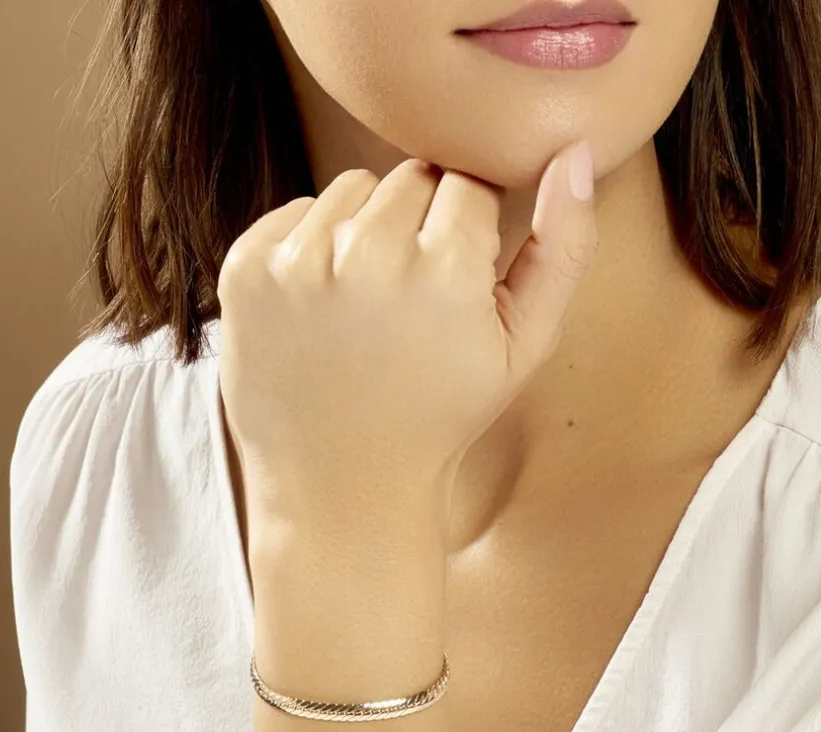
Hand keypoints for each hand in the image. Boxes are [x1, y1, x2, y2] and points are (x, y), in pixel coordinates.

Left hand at [216, 141, 597, 526]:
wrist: (342, 487)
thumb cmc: (441, 418)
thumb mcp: (524, 347)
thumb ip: (564, 249)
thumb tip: (574, 153)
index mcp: (446, 272)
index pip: (467, 186)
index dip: (468, 236)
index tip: (455, 288)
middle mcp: (367, 256)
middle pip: (410, 179)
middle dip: (419, 228)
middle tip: (411, 305)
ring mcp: (298, 263)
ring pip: (352, 190)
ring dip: (365, 231)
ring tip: (367, 310)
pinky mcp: (246, 271)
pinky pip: (296, 212)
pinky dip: (311, 246)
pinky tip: (322, 310)